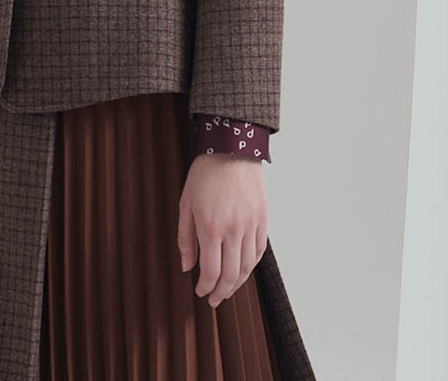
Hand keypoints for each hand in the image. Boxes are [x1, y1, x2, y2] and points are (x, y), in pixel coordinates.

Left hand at [177, 153, 266, 307]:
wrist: (232, 149)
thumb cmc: (205, 174)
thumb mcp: (186, 204)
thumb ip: (185, 238)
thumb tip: (187, 266)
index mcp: (210, 226)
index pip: (211, 271)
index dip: (205, 287)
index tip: (200, 292)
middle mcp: (233, 230)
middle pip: (231, 275)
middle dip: (221, 292)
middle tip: (213, 299)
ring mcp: (250, 225)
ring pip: (247, 267)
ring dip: (237, 284)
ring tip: (227, 290)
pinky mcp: (262, 220)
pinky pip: (259, 252)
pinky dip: (251, 266)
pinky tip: (242, 271)